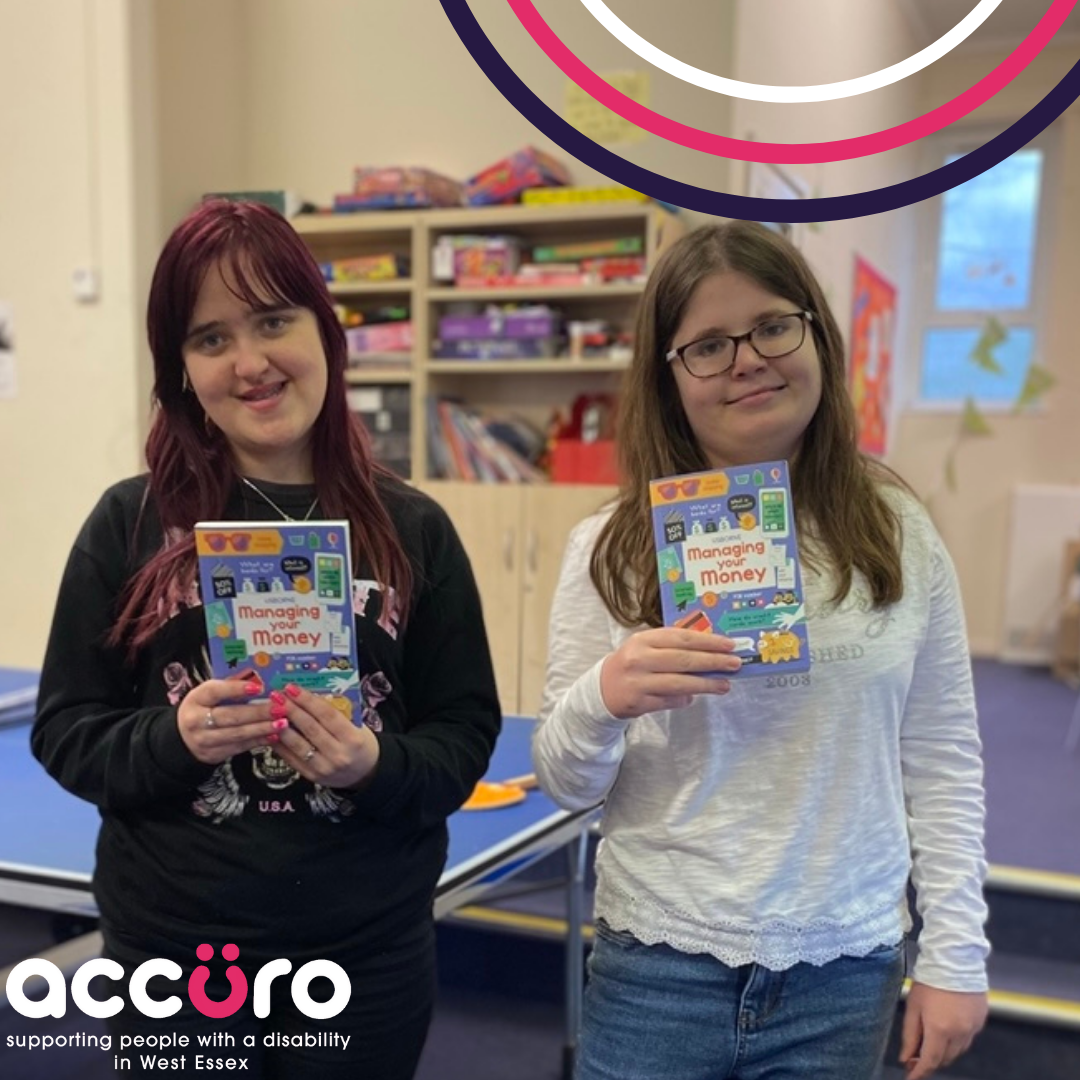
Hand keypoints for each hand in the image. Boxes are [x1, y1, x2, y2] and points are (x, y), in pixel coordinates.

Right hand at [177, 678, 276, 764]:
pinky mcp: (213, 754)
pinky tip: (274, 736)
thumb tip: (259, 678)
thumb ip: (229, 686)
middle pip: (230, 716)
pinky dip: (259, 741)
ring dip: (262, 728)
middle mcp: (197, 721)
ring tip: (282, 723)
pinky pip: (240, 747)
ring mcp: (204, 740)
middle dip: (257, 713)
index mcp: (196, 699)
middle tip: (279, 708)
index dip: (236, 689)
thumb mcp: (208, 694)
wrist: (182, 739)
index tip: (259, 687)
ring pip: (237, 734)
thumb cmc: (203, 709)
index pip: (215, 691)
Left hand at [269, 684, 379, 789]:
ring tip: (271, 711)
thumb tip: (308, 697)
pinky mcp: (312, 776)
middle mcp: (338, 754)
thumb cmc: (360, 744)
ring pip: (297, 744)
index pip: (327, 715)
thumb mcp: (357, 726)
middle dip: (291, 709)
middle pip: (310, 728)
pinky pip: (291, 759)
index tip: (293, 689)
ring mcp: (324, 767)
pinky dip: (280, 744)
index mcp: (352, 738)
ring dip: (281, 726)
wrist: (365, 773)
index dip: (308, 700)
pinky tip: (271, 731)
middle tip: (277, 696)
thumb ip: (336, 713)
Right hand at [599, 627, 741, 719]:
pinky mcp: (641, 702)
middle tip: (734, 663)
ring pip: (679, 683)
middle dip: (713, 661)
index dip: (708, 641)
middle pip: (683, 660)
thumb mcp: (647, 647)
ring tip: (725, 684)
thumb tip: (712, 649)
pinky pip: (671, 700)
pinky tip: (697, 696)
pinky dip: (686, 699)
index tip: (729, 644)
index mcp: (643, 639)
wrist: (604, 689)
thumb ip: (674, 645)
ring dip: (706, 684)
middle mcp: (640, 658)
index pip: (681, 637)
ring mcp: (639, 681)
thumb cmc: (633, 664)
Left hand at [899, 982, 987, 1078]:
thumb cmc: (930, 979)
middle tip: (915, 1056)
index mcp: (940, 1029)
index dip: (919, 1072)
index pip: (930, 1061)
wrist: (955, 960)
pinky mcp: (980, 1021)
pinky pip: (967, 1039)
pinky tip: (947, 1028)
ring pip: (958, 1051)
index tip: (910, 1077)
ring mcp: (973, 1028)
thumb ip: (909, 1035)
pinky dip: (956, 1040)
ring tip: (930, 1041)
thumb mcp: (913, 1006)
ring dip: (943, 1051)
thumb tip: (905, 1057)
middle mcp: (959, 1033)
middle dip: (930, 1061)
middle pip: (944, 1059)